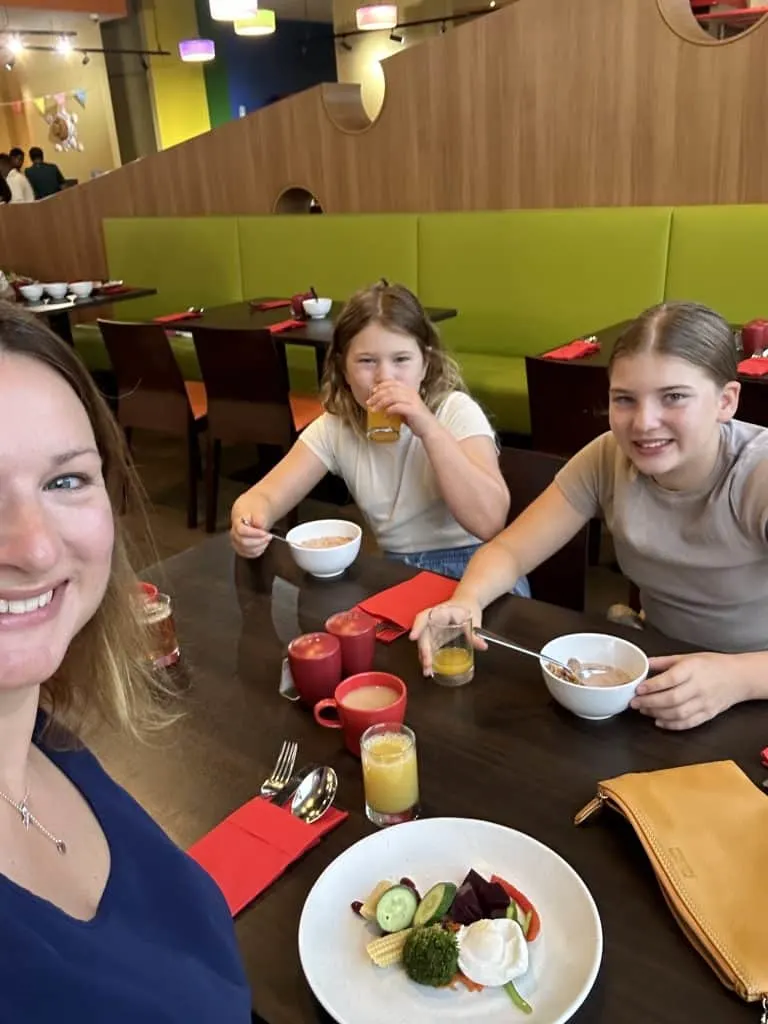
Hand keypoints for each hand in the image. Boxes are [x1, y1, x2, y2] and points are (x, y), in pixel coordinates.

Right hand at [230, 496, 271, 558]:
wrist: (253, 511)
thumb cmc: (255, 509)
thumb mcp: (259, 510)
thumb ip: (259, 519)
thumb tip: (259, 527)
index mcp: (237, 520)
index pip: (242, 531)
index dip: (254, 534)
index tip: (265, 533)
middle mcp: (234, 532)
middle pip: (243, 542)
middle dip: (258, 541)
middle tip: (269, 537)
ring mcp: (236, 540)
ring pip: (245, 550)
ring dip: (258, 547)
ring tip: (267, 541)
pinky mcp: (240, 547)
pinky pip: (246, 554)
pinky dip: (256, 552)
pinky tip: (262, 546)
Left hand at [367, 381, 435, 437]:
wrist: (429, 429)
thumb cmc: (417, 420)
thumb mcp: (406, 408)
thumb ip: (396, 404)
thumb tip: (381, 405)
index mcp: (409, 391)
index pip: (393, 383)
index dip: (381, 385)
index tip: (373, 391)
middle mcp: (411, 394)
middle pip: (390, 389)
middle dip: (377, 395)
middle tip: (369, 402)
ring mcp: (412, 401)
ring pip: (392, 397)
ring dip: (380, 403)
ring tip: (374, 410)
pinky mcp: (413, 410)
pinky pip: (398, 407)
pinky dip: (389, 410)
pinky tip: (385, 415)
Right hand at [410, 600, 484, 676]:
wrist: (467, 603)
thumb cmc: (467, 606)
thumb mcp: (472, 618)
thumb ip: (475, 633)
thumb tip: (482, 645)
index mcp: (439, 612)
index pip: (423, 617)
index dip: (417, 627)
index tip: (413, 637)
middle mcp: (432, 622)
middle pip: (423, 636)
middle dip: (423, 651)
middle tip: (427, 664)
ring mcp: (433, 631)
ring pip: (424, 645)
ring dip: (424, 658)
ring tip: (428, 672)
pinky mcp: (436, 639)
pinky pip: (430, 649)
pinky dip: (429, 659)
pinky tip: (431, 670)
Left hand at [631, 652, 746, 729]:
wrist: (739, 677)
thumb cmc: (712, 664)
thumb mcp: (687, 657)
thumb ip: (664, 662)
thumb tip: (643, 664)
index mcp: (693, 669)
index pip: (670, 679)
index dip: (652, 686)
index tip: (638, 689)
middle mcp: (698, 687)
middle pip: (672, 699)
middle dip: (650, 703)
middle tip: (635, 703)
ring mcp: (704, 702)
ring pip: (678, 713)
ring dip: (657, 714)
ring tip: (644, 711)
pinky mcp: (708, 714)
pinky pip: (688, 723)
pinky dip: (672, 725)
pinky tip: (659, 721)